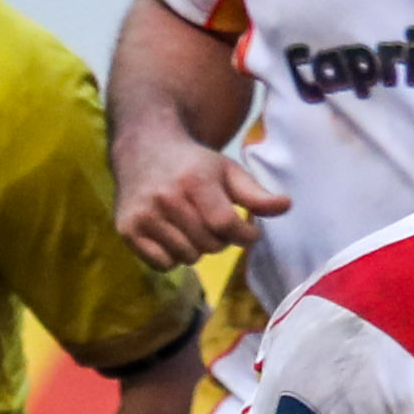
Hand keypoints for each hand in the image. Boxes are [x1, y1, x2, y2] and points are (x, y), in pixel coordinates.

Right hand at [113, 125, 289, 270]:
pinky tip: (171, 233)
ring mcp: (143, 215)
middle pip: (210, 245)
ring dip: (196, 248)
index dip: (244, 235)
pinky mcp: (126, 230)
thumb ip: (256, 193)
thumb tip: (286, 206)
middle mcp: (166, 198)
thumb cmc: (193, 164)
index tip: (248, 232)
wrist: (143, 150)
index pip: (226, 225)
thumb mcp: (227, 171)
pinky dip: (172, 256)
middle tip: (212, 222)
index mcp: (194, 181)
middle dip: (219, 239)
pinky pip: (163, 264)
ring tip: (190, 225)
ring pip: (188, 257)